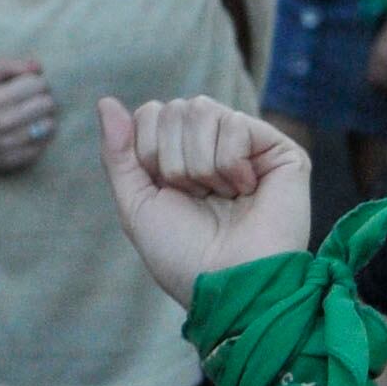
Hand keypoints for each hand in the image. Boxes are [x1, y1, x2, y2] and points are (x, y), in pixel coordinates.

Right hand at [0, 54, 53, 181]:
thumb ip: (8, 65)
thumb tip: (37, 67)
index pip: (38, 84)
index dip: (37, 82)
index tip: (29, 86)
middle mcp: (2, 122)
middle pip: (47, 104)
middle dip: (44, 98)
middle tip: (34, 101)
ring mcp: (9, 144)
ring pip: (50, 125)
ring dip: (45, 118)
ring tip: (34, 116)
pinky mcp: (15, 160)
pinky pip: (44, 145)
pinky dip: (41, 136)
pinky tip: (29, 131)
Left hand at [98, 94, 311, 307]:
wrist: (228, 284)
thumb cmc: (182, 255)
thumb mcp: (137, 205)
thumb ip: (119, 154)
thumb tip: (106, 101)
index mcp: (180, 157)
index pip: (151, 113)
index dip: (148, 151)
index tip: (166, 191)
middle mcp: (214, 146)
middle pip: (175, 109)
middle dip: (173, 160)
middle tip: (197, 197)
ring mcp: (248, 146)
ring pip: (202, 110)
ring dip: (200, 164)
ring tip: (221, 197)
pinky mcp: (280, 150)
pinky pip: (236, 124)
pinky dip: (230, 165)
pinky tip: (246, 191)